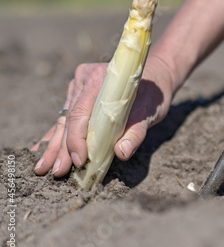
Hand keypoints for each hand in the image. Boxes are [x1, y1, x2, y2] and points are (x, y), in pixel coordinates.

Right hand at [32, 55, 173, 176]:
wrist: (157, 75)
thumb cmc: (154, 93)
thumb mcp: (150, 112)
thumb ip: (136, 132)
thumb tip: (122, 153)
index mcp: (99, 79)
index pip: (80, 112)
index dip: (76, 139)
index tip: (78, 160)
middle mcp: (84, 80)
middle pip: (69, 119)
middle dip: (61, 148)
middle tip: (55, 172)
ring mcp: (79, 86)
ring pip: (64, 121)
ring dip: (55, 146)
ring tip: (44, 168)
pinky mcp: (79, 94)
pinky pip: (67, 118)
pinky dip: (58, 137)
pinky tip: (44, 152)